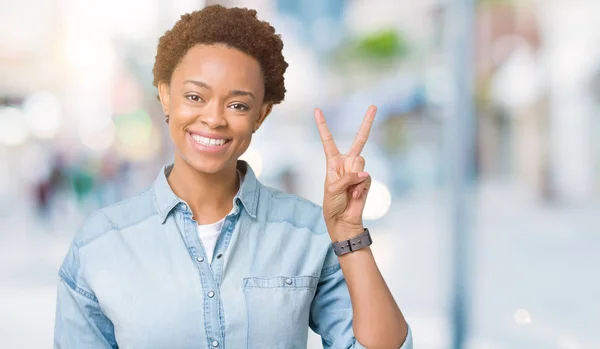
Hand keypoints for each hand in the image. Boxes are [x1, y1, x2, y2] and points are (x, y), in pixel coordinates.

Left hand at [314, 106, 375, 240]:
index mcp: (333, 161)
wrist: (343, 220)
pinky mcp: (367, 180)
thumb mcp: (332, 188)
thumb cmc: (332, 204)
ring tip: (349, 190)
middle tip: (374, 106)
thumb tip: (364, 173)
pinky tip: (355, 195)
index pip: (328, 140)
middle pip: (360, 139)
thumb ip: (347, 177)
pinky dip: (360, 187)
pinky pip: (366, 177)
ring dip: (354, 176)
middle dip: (367, 123)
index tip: (317, 110)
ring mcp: (358, 170)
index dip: (323, 125)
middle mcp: (347, 163)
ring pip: (361, 161)